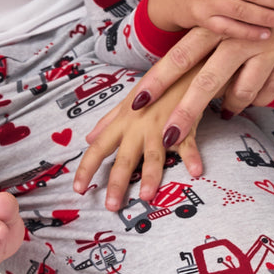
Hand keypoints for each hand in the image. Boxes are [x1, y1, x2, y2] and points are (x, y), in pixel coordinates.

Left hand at [73, 72, 202, 211]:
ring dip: (151, 174)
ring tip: (146, 195)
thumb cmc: (154, 87)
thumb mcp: (127, 102)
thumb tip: (88, 139)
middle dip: (117, 182)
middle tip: (111, 206)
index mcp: (123, 122)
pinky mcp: (184, 125)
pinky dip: (192, 156)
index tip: (78, 188)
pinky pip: (188, 143)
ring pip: (154, 154)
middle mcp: (139, 127)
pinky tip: (196, 171)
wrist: (181, 67)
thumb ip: (108, 122)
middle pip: (125, 157)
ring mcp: (161, 127)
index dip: (87, 168)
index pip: (99, 147)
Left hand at [130, 0, 273, 142]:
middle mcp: (236, 38)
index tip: (138, 102)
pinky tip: (252, 98)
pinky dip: (258, 99)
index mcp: (216, 22)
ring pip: (241, 92)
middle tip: (166, 137)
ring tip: (226, 108)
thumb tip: (187, 47)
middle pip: (205, 81)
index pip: (180, 55)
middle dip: (184, 112)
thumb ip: (207, 19)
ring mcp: (264, 49)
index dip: (158, 79)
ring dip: (230, 104)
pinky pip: (269, 91)